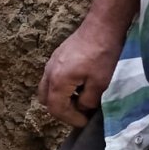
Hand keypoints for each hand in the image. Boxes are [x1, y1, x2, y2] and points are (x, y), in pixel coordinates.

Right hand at [37, 0, 138, 127]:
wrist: (101, 28)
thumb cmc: (102, 56)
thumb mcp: (100, 83)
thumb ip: (88, 101)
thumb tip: (82, 107)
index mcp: (58, 81)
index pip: (56, 109)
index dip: (70, 119)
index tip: (85, 121)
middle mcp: (49, 73)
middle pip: (46, 100)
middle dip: (62, 110)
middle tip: (80, 113)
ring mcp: (50, 64)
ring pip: (46, 89)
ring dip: (60, 98)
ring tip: (80, 99)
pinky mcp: (56, 57)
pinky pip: (51, 78)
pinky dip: (61, 87)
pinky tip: (79, 84)